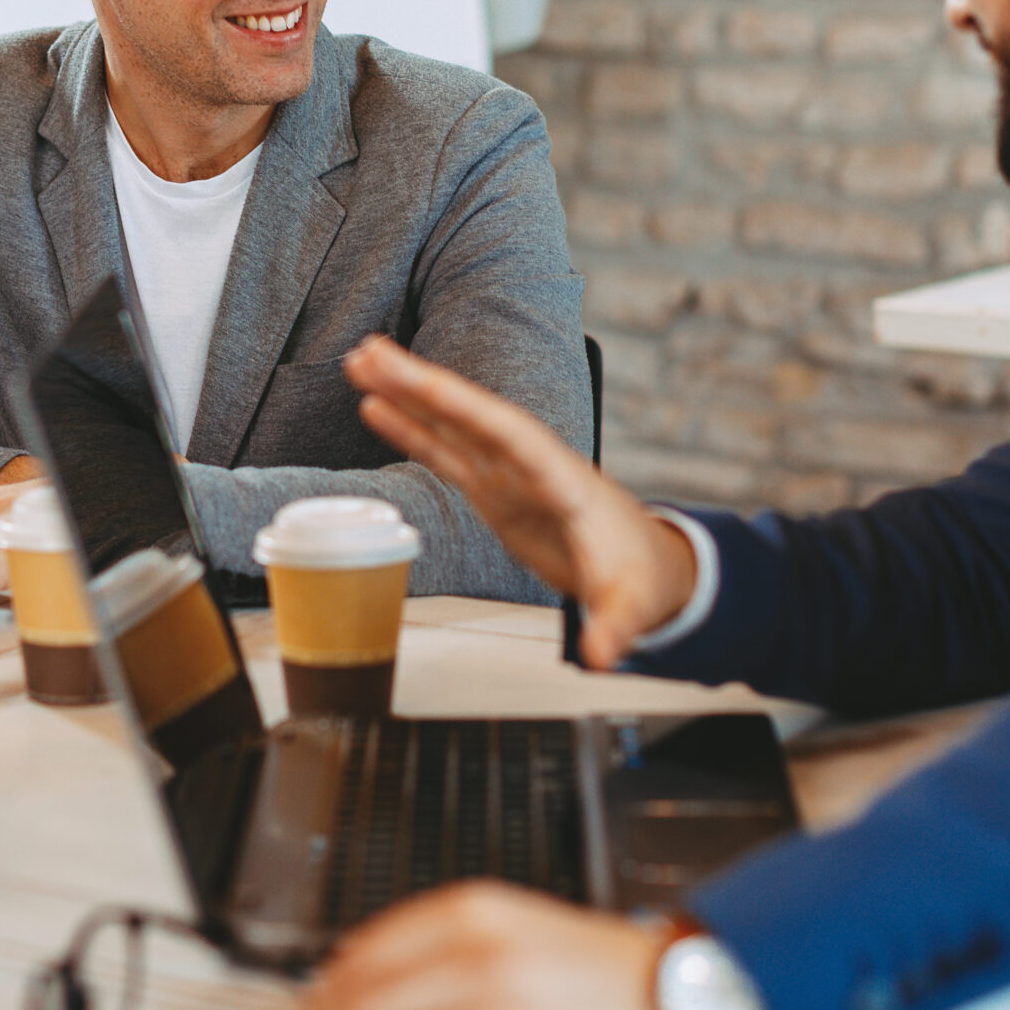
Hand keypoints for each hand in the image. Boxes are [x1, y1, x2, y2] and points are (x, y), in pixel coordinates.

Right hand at [344, 336, 696, 667]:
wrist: (648, 565)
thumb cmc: (640, 574)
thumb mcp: (631, 603)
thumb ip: (615, 624)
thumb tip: (602, 654)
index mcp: (562, 479)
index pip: (513, 437)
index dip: (470, 410)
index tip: (428, 384)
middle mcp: (531, 465)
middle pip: (472, 416)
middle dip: (423, 386)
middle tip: (371, 354)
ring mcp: (509, 474)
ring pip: (452, 425)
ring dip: (408, 393)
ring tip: (362, 361)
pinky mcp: (494, 490)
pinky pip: (445, 453)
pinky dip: (412, 430)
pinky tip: (378, 406)